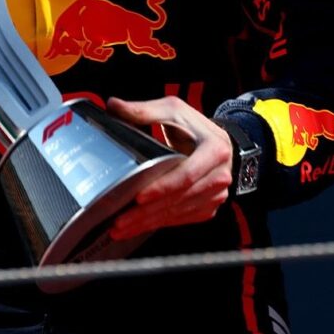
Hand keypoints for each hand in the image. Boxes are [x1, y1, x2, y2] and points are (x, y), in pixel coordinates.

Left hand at [106, 95, 233, 240]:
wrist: (220, 144)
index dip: (163, 187)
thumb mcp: (173, 111)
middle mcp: (219, 176)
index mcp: (214, 150)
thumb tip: (113, 105)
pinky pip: (182, 219)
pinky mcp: (208, 208)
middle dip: (148, 213)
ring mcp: (216, 195)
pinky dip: (159, 224)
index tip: (139, 197)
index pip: (187, 174)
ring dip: (149, 223)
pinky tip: (138, 227)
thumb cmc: (195, 127)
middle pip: (179, 199)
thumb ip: (144, 110)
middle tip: (120, 220)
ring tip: (121, 228)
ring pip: (178, 213)